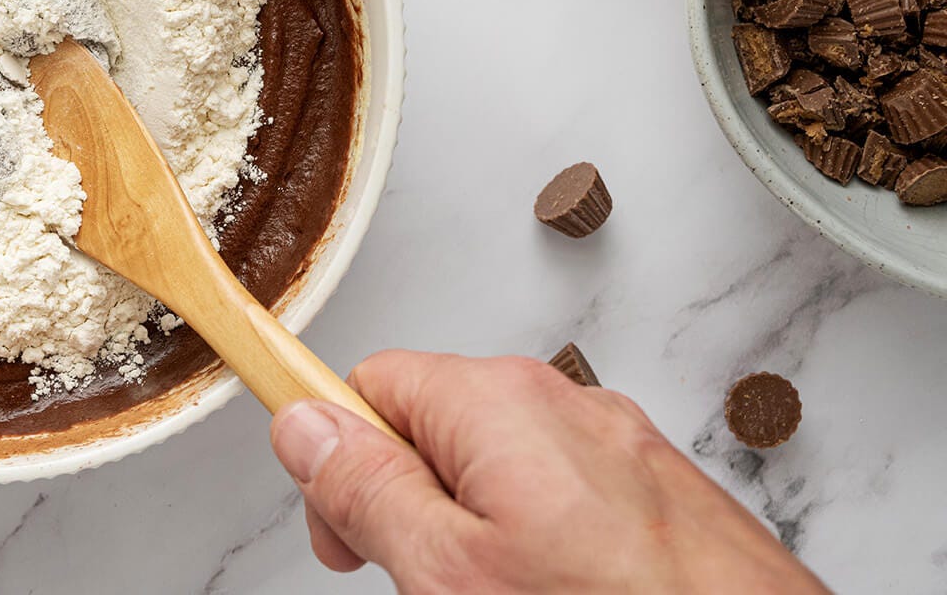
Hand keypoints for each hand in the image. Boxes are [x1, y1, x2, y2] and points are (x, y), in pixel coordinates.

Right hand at [270, 351, 827, 592]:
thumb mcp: (447, 570)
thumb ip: (364, 490)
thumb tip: (303, 426)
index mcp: (495, 398)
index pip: (369, 386)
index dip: (340, 463)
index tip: (342, 530)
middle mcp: (560, 400)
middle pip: (433, 426)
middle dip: (411, 504)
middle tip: (422, 585)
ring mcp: (617, 445)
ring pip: (499, 470)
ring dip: (475, 531)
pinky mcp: (656, 492)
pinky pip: (562, 497)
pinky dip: (541, 544)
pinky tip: (556, 594)